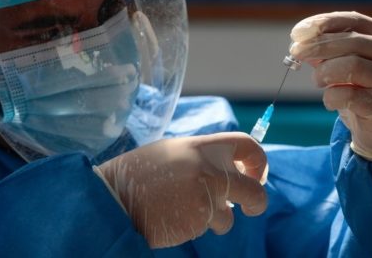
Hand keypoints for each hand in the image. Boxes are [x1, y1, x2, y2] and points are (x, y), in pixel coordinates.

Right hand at [98, 132, 267, 247]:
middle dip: (257, 202)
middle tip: (251, 207)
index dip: (258, 160)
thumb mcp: (173, 153)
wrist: (112, 198)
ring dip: (215, 218)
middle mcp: (208, 170)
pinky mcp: (197, 222)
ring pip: (227, 217)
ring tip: (185, 209)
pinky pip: (206, 227)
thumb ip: (203, 158)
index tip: (255, 173)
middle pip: (253, 191)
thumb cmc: (139, 175)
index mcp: (201, 147)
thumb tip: (230, 169)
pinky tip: (174, 216)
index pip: (246, 145)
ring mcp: (204, 199)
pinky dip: (195, 226)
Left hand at [289, 11, 371, 160]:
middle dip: (318, 46)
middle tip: (296, 53)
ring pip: (352, 66)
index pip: (354, 20)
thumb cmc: (365, 92)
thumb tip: (300, 41)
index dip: (324, 23)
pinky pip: (350, 95)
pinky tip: (330, 101)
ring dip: (325, 72)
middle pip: (352, 41)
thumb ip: (328, 53)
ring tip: (318, 81)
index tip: (298, 32)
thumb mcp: (346, 66)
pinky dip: (331, 97)